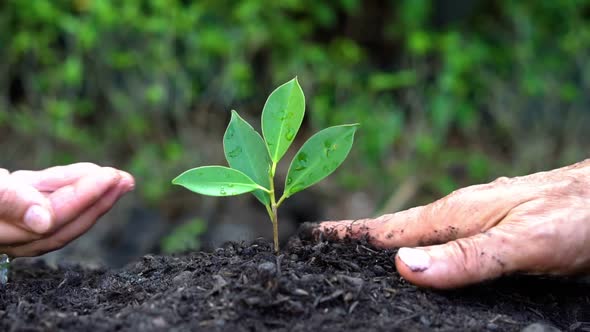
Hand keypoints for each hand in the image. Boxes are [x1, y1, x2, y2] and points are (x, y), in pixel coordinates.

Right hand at [0, 163, 134, 256]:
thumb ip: (10, 203)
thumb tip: (44, 222)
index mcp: (5, 233)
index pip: (56, 218)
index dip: (85, 197)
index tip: (110, 177)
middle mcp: (12, 233)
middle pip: (66, 220)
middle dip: (99, 199)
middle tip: (127, 181)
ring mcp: (13, 218)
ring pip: (60, 206)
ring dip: (90, 190)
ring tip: (119, 177)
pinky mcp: (10, 201)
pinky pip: (47, 195)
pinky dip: (68, 182)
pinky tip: (89, 172)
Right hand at [316, 159, 589, 288]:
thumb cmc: (579, 212)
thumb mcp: (523, 241)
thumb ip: (468, 255)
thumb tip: (403, 267)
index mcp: (456, 215)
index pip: (387, 229)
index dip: (348, 236)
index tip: (312, 240)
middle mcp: (460, 216)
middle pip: (397, 233)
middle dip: (359, 244)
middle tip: (326, 255)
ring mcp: (477, 222)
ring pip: (420, 239)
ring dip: (388, 249)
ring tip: (363, 261)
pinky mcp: (495, 232)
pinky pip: (445, 246)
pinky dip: (422, 255)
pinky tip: (424, 266)